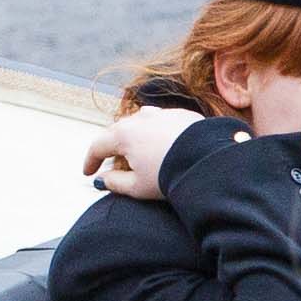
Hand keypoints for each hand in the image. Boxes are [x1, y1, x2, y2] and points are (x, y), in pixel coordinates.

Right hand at [83, 107, 209, 199]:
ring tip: (138, 154)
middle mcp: (141, 118)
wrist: (211, 162)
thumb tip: (103, 179)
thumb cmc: (172, 175)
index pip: (98, 146)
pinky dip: (158, 133)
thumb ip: (114, 183)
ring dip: (135, 138)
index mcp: (123, 134)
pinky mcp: (183, 115)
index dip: (91, 161)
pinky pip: (163, 123)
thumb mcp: (138, 187)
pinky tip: (163, 145)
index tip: (89, 172)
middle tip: (114, 165)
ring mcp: (163, 114)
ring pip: (140, 123)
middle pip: (118, 132)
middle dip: (113, 148)